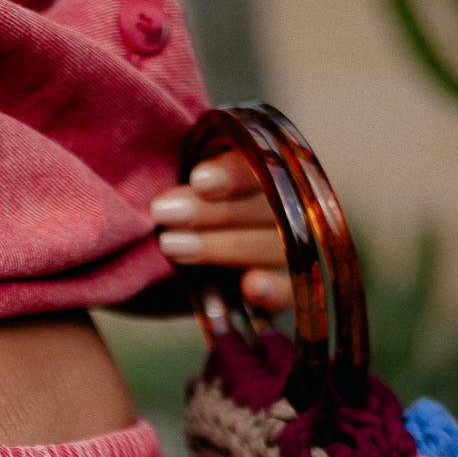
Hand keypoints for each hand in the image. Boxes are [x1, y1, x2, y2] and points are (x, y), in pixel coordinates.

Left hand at [150, 153, 291, 314]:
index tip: (199, 180)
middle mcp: (291, 207)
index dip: (235, 172)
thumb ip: (189, 182)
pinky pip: (289, 292)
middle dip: (213, 211)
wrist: (176, 276)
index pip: (266, 163)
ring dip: (223, 246)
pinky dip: (272, 290)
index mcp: (271, 170)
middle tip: (164, 213)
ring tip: (171, 245)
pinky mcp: (290, 293)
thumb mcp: (184, 192)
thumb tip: (170, 184)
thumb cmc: (180, 218)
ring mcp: (293, 252)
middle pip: (266, 206)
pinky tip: (250, 285)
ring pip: (273, 245)